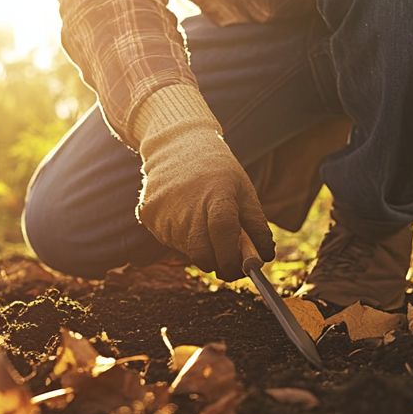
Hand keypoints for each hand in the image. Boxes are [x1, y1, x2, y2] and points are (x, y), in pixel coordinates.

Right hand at [133, 84, 273, 280]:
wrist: (175, 145)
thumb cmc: (217, 170)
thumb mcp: (243, 190)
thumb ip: (256, 226)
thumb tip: (264, 258)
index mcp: (216, 194)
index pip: (223, 232)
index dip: (231, 257)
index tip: (239, 269)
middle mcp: (186, 205)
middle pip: (202, 253)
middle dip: (217, 265)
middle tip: (227, 264)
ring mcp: (163, 211)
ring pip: (186, 250)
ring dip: (201, 249)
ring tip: (204, 223)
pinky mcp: (148, 215)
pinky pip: (169, 240)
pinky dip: (182, 238)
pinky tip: (185, 214)